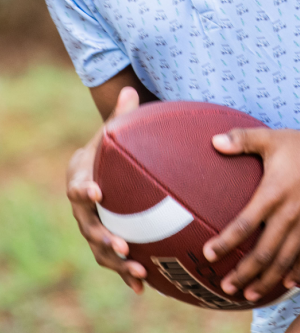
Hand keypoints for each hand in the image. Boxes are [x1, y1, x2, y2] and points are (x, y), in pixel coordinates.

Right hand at [66, 87, 146, 293]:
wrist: (103, 169)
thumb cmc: (110, 148)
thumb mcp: (113, 131)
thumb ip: (122, 115)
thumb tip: (130, 90)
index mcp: (80, 178)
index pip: (77, 186)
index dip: (85, 190)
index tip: (97, 191)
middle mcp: (82, 209)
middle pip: (88, 226)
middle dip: (103, 237)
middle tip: (121, 244)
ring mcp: (93, 227)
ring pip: (100, 249)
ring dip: (116, 262)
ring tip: (136, 269)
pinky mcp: (107, 242)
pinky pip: (114, 262)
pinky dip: (126, 275)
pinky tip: (143, 287)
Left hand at [203, 124, 299, 302]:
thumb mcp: (269, 138)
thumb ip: (241, 139)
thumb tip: (213, 140)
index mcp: (273, 192)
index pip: (246, 223)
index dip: (226, 241)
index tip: (209, 254)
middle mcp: (289, 212)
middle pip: (264, 251)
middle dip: (244, 272)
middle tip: (226, 287)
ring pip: (284, 260)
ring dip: (267, 280)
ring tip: (249, 295)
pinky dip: (296, 272)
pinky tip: (285, 285)